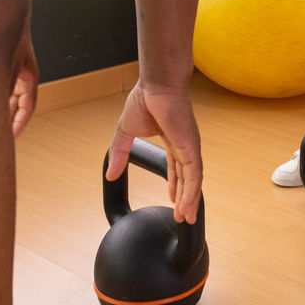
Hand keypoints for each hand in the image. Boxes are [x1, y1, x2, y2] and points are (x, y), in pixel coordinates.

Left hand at [9, 30, 38, 137]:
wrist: (2, 15)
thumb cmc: (10, 36)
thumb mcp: (6, 67)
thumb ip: (3, 89)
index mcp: (29, 79)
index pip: (27, 108)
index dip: (19, 125)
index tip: (10, 139)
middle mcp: (21, 77)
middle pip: (16, 105)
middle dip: (7, 120)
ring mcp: (11, 71)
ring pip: (6, 97)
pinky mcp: (0, 66)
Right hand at [105, 82, 202, 222]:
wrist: (155, 86)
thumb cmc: (144, 100)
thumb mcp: (126, 132)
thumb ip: (120, 153)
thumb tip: (110, 173)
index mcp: (172, 140)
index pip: (176, 168)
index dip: (175, 185)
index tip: (174, 200)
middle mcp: (184, 145)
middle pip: (187, 177)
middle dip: (185, 197)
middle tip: (183, 216)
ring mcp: (189, 147)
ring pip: (193, 180)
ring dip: (190, 200)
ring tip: (187, 218)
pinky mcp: (191, 147)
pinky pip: (194, 175)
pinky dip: (192, 192)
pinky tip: (188, 206)